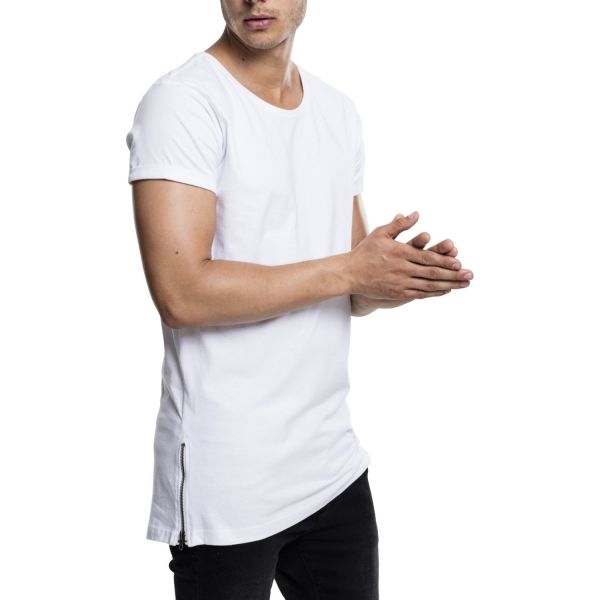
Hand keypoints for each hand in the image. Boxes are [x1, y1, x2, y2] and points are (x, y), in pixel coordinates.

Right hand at [349, 212, 472, 314]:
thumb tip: (415, 214)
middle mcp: (402, 269)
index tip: (459, 262)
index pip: (427, 257)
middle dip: (454, 274)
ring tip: (464, 284)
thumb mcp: (381, 233)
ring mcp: (400, 283)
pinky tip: (446, 290)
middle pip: (432, 273)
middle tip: (470, 275)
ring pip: (429, 285)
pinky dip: (434, 292)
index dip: (444, 261)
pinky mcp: (397, 293)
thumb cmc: (365, 251)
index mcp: (400, 253)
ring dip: (449, 285)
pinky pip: (420, 294)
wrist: (349, 274)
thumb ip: (399, 224)